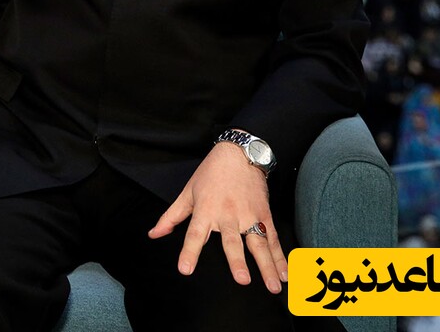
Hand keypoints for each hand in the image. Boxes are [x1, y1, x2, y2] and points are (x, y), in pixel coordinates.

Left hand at [147, 142, 287, 293]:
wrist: (239, 154)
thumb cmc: (210, 174)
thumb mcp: (188, 192)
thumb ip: (172, 217)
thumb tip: (154, 234)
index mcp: (206, 210)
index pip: (194, 234)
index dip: (189, 252)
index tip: (185, 269)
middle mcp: (228, 215)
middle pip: (232, 241)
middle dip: (237, 261)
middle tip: (242, 280)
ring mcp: (249, 216)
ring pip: (259, 244)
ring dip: (267, 266)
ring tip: (273, 286)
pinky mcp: (265, 215)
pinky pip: (273, 239)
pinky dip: (280, 257)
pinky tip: (285, 273)